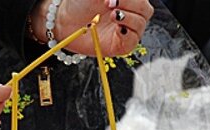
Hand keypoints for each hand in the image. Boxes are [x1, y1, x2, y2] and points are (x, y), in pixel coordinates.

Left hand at [31, 0, 153, 56]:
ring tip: (112, 16)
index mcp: (126, 0)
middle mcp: (129, 13)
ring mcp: (126, 29)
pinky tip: (117, 29)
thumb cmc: (79, 3)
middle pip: (145, 10)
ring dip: (129, 18)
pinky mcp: (121, 45)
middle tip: (111, 4)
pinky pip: (133, 41)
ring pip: (141, 23)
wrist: (64, 22)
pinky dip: (128, 34)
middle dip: (131, 5)